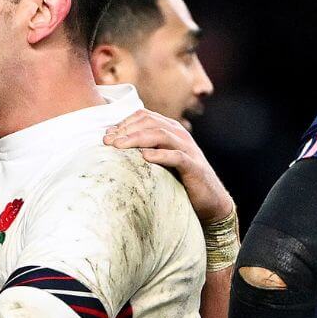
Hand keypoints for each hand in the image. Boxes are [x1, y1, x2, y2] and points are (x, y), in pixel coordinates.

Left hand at [104, 109, 236, 224]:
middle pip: (149, 122)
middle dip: (126, 130)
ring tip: (119, 146)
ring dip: (137, 139)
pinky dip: (160, 155)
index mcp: (170, 130)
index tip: (106, 135)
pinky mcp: (194, 167)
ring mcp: (188, 149)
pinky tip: (145, 157)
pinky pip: (176, 156)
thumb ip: (144, 149)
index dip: (123, 123)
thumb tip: (113, 146)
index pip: (144, 116)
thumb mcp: (160, 160)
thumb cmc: (180, 180)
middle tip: (107, 141)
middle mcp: (180, 135)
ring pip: (160, 134)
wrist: (210, 200)